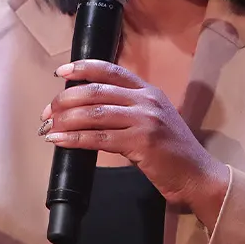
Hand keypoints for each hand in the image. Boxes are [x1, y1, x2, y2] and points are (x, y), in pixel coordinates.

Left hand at [41, 60, 229, 226]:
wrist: (197, 175)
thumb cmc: (172, 152)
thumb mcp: (154, 120)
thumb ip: (128, 110)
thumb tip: (88, 110)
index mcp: (149, 91)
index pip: (111, 70)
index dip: (83, 68)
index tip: (61, 72)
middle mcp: (147, 100)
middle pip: (97, 91)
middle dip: (66, 99)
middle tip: (47, 111)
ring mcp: (145, 120)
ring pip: (95, 113)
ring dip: (66, 120)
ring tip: (48, 127)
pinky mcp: (141, 142)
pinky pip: (99, 138)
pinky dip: (74, 139)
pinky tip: (60, 141)